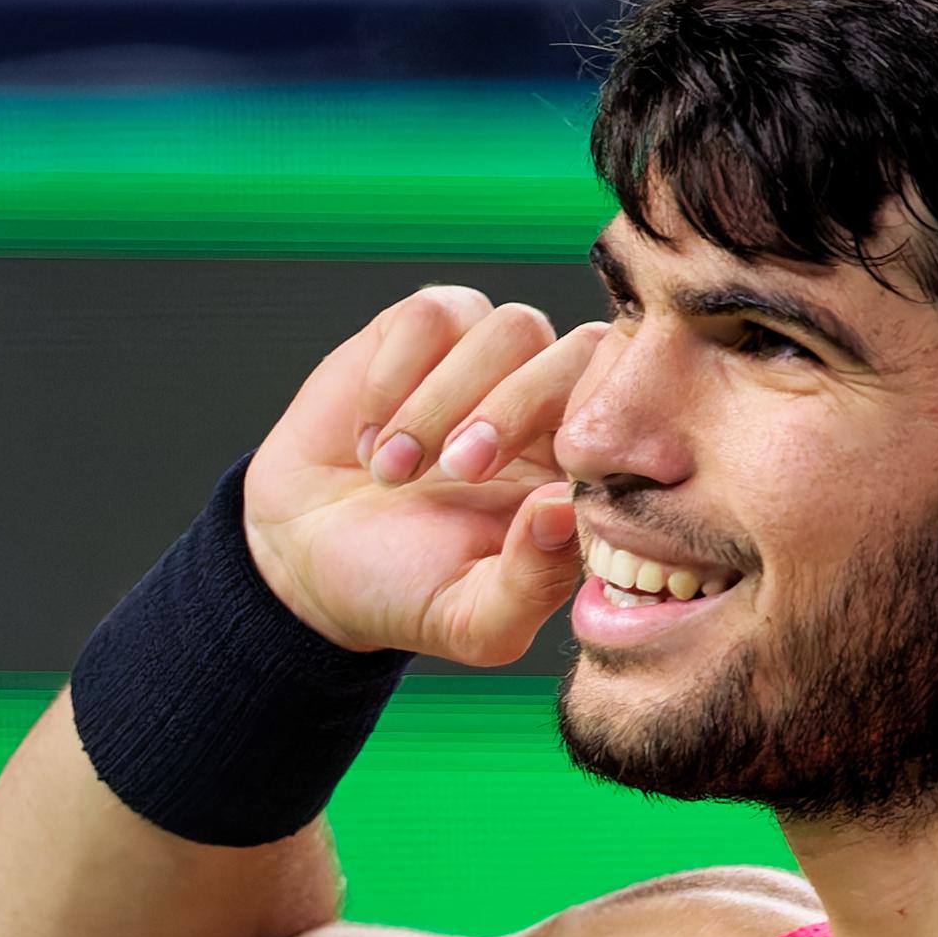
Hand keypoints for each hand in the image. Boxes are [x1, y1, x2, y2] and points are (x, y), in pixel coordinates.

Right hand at [243, 286, 608, 665]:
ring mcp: (487, 361)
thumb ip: (533, 583)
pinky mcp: (420, 334)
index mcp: (578, 470)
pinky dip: (394, 377)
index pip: (631, 416)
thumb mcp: (473, 621)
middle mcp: (546, 404)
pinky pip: (433, 315)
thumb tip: (564, 508)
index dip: (591, 440)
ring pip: (511, 328)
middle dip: (517, 409)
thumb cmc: (406, 590)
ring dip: (446, 400)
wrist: (306, 559)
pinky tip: (369, 438)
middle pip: (581, 352)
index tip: (534, 494)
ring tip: (394, 471)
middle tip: (458, 472)